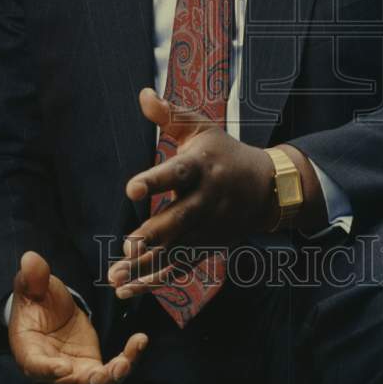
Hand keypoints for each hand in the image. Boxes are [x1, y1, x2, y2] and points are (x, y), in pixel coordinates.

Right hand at [8, 250, 147, 383]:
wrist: (51, 311)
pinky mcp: (91, 371)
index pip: (34, 368)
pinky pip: (109, 379)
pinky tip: (138, 342)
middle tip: (102, 373)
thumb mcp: (34, 285)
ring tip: (125, 362)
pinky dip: (126, 364)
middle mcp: (47, 374)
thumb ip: (32, 276)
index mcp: (28, 351)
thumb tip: (30, 259)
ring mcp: (71, 377)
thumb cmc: (38, 301)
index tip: (65, 368)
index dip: (48, 372)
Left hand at [106, 88, 277, 296]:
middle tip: (127, 246)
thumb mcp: (202, 127)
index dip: (155, 180)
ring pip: (175, 250)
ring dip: (146, 266)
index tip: (132, 188)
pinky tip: (128, 288)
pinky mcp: (206, 247)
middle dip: (153, 234)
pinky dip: (155, 280)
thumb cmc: (224, 152)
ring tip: (116, 276)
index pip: (176, 173)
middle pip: (177, 219)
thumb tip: (143, 94)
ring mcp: (206, 228)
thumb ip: (171, 114)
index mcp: (200, 167)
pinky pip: (179, 267)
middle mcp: (204, 200)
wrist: (266, 187)